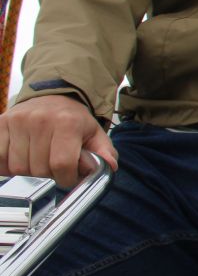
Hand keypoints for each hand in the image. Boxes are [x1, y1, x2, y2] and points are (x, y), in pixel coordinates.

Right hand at [0, 94, 116, 188]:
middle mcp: (40, 120)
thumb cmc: (74, 120)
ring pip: (17, 167)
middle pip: (38, 169)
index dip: (66, 178)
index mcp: (67, 122)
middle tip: (54, 164)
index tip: (69, 177)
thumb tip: (109, 166)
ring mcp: (17, 121)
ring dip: (29, 170)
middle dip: (49, 174)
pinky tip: (20, 157)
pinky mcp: (0, 124)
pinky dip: (7, 165)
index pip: (61, 164)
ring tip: (39, 158)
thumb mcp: (95, 134)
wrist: (52, 97)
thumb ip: (104, 153)